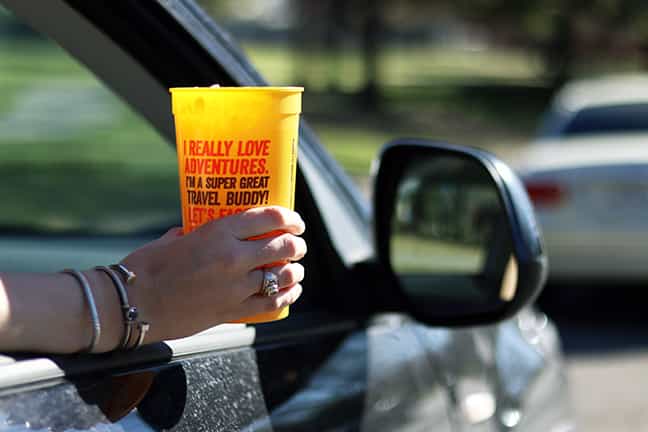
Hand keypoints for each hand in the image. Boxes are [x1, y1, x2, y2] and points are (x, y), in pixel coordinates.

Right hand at [121, 206, 306, 342]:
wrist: (133, 304)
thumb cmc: (147, 267)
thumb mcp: (174, 238)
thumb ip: (196, 232)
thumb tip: (202, 229)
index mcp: (219, 232)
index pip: (268, 218)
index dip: (289, 217)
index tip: (295, 221)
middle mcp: (233, 257)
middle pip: (282, 246)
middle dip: (296, 244)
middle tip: (297, 245)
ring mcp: (235, 286)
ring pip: (282, 275)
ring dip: (295, 271)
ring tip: (296, 269)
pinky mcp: (233, 311)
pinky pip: (271, 303)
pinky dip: (287, 295)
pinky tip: (292, 291)